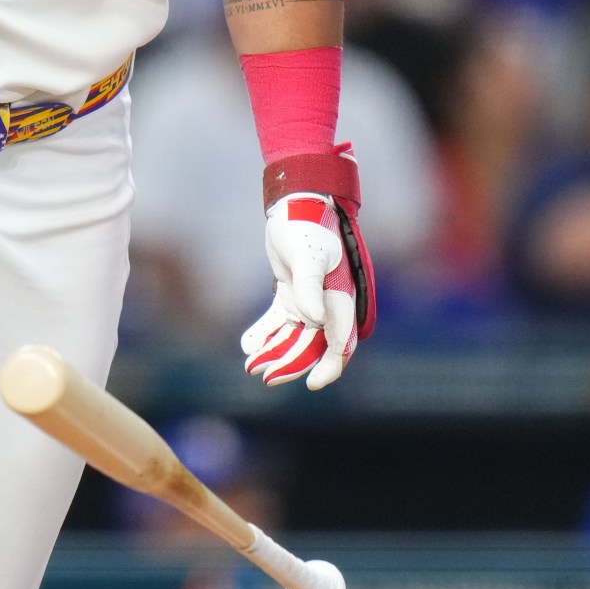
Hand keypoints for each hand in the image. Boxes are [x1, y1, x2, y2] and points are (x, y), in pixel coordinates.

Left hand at [240, 149, 375, 390]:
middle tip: (264, 376)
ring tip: (251, 363)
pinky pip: (278, 322)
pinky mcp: (291, 294)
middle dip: (290, 363)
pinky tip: (248, 345)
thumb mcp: (307, 256)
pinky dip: (264, 334)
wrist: (295, 204)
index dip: (330, 366)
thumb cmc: (307, 226)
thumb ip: (310, 288)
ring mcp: (309, 301)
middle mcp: (327, 305)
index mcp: (340, 298)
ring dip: (274, 352)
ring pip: (293, 338)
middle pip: (312, 346)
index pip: (341, 342)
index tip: (312, 384)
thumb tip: (315, 320)